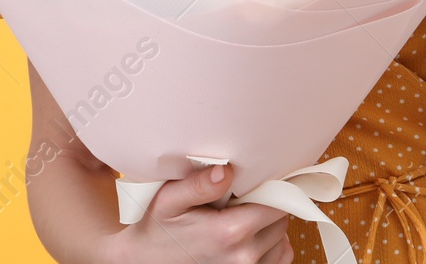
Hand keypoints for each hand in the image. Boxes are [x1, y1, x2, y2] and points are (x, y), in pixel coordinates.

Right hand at [103, 163, 293, 263]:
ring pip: (281, 239)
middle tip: (241, 201)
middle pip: (280, 220)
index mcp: (228, 233)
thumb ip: (198, 185)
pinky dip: (271, 247)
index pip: (276, 203)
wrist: (144, 263)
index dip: (270, 188)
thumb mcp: (168, 200)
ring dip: (268, 227)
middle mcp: (243, 257)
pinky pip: (279, 258)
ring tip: (241, 220)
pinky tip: (248, 237)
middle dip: (266, 206)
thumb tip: (226, 171)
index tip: (255, 183)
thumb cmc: (156, 229)